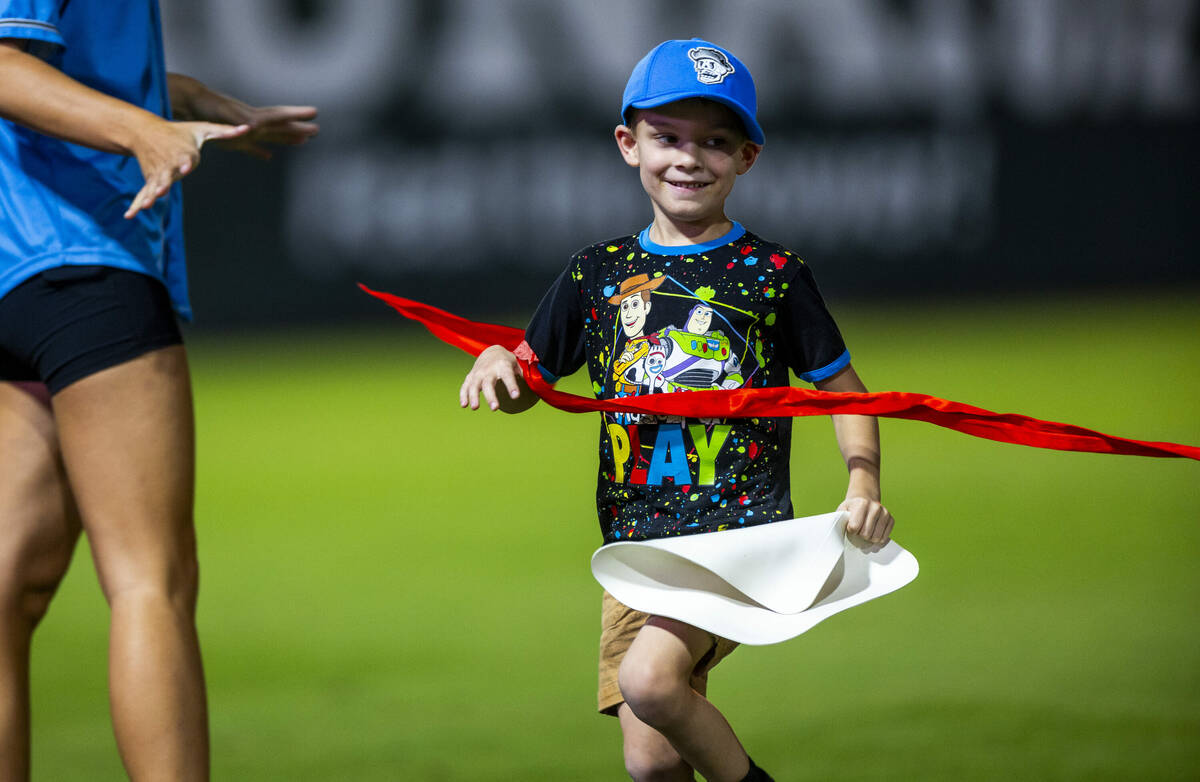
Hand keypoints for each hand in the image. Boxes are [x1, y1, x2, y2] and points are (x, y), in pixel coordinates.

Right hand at [125, 119, 249, 217]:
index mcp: (183, 153)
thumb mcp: (202, 129)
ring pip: (154, 186)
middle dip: (163, 182)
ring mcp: (158, 173)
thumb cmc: (179, 132)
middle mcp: (169, 164)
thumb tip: (247, 128)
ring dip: (150, 196)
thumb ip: (224, 131)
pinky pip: (142, 193)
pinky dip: (136, 204)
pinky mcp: (150, 180)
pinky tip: (129, 215)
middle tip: (161, 190)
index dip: (186, 163)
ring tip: (146, 205)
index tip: (186, 166)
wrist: (145, 131)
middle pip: (166, 174)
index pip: (185, 158)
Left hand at [172, 76, 317, 159]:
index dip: (297, 115)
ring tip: (303, 141)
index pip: (279, 116)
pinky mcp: (233, 139)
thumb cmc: (204, 106)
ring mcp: (244, 131)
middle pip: (280, 126)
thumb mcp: (220, 112)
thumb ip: (236, 118)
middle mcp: (252, 123)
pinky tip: (269, 157)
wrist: (188, 102)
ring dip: (287, 138)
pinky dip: (261, 152)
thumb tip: (254, 126)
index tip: (314, 112)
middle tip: (317, 130)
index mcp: (252, 118)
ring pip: (271, 135)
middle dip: (298, 127)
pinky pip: (251, 147)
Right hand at [459, 345, 529, 411]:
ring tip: (475, 408)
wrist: (491, 352)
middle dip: (491, 396)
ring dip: (474, 396)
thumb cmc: (508, 363)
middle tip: (495, 408)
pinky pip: (465, 386)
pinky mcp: (470, 377)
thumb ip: (525, 376)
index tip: (516, 396)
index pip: (508, 376)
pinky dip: (464, 395)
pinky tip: (464, 405)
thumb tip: (541, 387)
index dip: (512, 386)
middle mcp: (489, 369)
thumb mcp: (518, 365)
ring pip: (475, 385)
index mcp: (503, 366)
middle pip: (489, 383)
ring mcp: (478, 373)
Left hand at [838, 496, 893, 544]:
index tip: (850, 527)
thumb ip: (838, 520)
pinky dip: (877, 538)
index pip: (854, 527)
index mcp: (861, 504)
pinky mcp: (891, 519)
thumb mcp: (842, 510)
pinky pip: (884, 537)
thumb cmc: (851, 508)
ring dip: (868, 538)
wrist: (864, 499)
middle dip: (859, 535)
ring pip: (876, 538)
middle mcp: (875, 507)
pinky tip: (872, 532)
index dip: (850, 531)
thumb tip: (834, 533)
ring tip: (865, 531)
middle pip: (866, 534)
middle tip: (858, 530)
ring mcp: (885, 513)